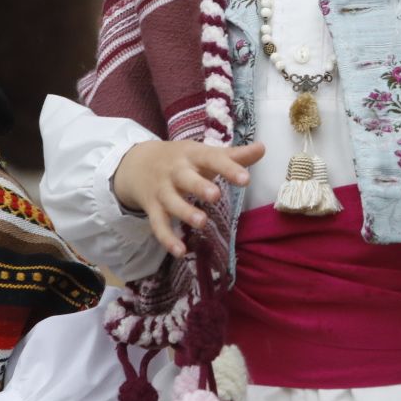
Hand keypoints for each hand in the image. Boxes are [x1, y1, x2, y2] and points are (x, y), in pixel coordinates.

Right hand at [112, 140, 266, 258]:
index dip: (228, 168)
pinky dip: (167, 239)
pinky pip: (158, 224)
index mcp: (193, 155)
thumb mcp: (204, 154)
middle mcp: (176, 172)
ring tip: (202, 223)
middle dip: (199, 186)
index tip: (245, 179)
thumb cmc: (182, 160)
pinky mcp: (152, 208)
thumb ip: (233, 156)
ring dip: (185, 213)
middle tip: (215, 195)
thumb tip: (263, 148)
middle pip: (186, 178)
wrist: (136, 163)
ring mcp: (162, 191)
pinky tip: (180, 252)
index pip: (212, 159)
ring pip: (172, 203)